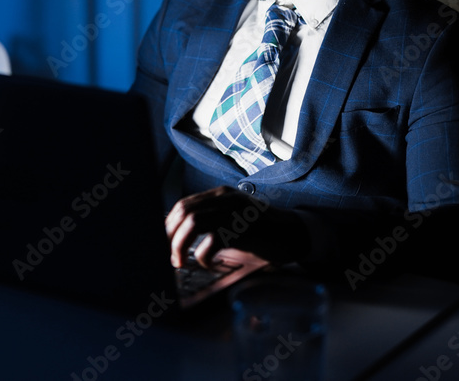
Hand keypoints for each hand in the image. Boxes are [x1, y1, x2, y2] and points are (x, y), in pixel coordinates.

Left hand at [164, 186, 309, 268]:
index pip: (183, 204)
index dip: (168, 224)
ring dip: (180, 245)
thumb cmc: (261, 233)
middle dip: (169, 236)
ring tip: (179, 262)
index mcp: (220, 195)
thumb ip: (211, 224)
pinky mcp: (245, 229)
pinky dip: (204, 255)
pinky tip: (208, 264)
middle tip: (169, 256)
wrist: (295, 235)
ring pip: (193, 223)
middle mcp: (225, 199)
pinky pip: (213, 240)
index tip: (163, 242)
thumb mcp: (233, 221)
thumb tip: (179, 240)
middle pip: (184, 211)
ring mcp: (235, 212)